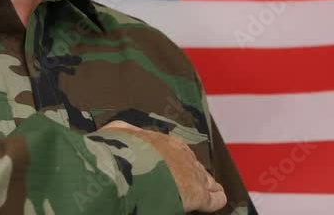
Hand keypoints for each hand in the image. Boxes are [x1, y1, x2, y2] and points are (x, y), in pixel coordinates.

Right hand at [98, 120, 226, 212]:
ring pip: (205, 179)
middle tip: (184, 182)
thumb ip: (125, 132)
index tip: (168, 165)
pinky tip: (217, 201)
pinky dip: (214, 201)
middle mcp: (181, 154)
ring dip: (205, 185)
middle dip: (190, 172)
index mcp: (162, 141)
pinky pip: (213, 198)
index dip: (173, 160)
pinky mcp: (197, 194)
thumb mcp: (117, 131)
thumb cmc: (120, 150)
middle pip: (192, 164)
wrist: (128, 166)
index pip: (174, 150)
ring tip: (207, 191)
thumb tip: (122, 132)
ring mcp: (192, 173)